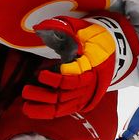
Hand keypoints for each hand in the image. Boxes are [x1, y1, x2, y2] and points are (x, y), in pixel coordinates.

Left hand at [22, 13, 138, 118]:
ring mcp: (86, 93)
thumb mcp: (82, 28)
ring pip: (64, 106)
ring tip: (24, 106)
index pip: (75, 79)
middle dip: (44, 95)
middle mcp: (90, 83)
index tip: (41, 74)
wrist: (113, 49)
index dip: (57, 79)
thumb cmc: (94, 37)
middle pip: (65, 94)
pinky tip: (32, 112)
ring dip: (43, 107)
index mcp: (92, 66)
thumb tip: (39, 27)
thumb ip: (64, 27)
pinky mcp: (81, 99)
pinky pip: (65, 110)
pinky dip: (49, 112)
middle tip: (26, 90)